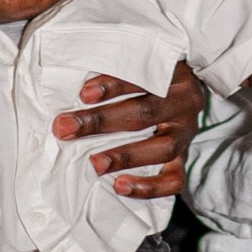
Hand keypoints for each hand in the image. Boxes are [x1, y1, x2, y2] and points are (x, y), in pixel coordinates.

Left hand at [50, 61, 201, 198]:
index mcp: (171, 72)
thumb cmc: (147, 79)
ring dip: (125, 156)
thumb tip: (73, 88)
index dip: (113, 85)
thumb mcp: (137, 64)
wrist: (181, 94)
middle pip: (145, 111)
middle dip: (101, 122)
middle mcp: (183, 102)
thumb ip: (112, 72)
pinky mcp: (184, 159)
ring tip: (94, 164)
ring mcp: (186, 133)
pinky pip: (174, 179)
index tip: (84, 94)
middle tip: (65, 128)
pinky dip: (148, 187)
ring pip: (163, 147)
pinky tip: (121, 186)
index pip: (141, 77)